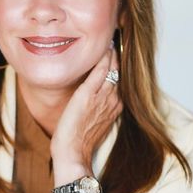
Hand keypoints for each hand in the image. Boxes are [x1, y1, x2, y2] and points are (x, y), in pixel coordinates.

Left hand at [50, 42, 122, 166]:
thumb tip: (94, 100)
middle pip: (118, 71)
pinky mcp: (88, 95)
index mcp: (116, 106)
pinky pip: (100, 71)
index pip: (119, 79)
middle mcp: (113, 100)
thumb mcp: (94, 123)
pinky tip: (104, 48)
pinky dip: (103, 58)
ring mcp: (103, 97)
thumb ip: (98, 108)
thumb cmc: (79, 142)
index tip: (115, 51)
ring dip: (112, 53)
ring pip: (112, 68)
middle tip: (116, 37)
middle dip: (117, 55)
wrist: (73, 155)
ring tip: (111, 38)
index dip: (118, 65)